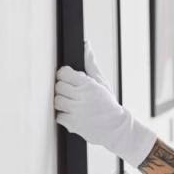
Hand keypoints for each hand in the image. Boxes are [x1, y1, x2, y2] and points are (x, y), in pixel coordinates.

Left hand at [54, 42, 156, 167]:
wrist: (116, 128)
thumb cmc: (108, 105)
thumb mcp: (102, 83)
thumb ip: (90, 64)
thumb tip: (86, 45)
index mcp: (87, 85)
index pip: (63, 73)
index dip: (65, 76)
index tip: (69, 81)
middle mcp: (81, 97)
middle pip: (58, 87)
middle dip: (64, 90)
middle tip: (72, 95)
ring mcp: (76, 111)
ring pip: (56, 101)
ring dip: (62, 103)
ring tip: (72, 105)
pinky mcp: (73, 124)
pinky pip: (58, 116)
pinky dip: (64, 117)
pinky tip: (73, 116)